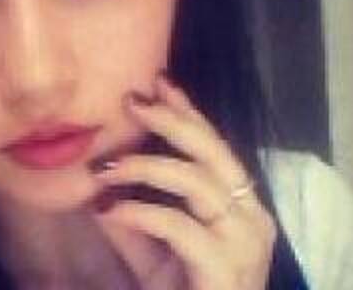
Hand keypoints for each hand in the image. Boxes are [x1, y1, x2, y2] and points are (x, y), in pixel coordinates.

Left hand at [91, 75, 275, 289]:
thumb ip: (135, 206)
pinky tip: (109, 210)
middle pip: (214, 153)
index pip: (215, 146)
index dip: (188, 111)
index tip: (159, 82)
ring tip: (104, 167)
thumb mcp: (152, 241)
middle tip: (133, 102)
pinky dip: (140, 212)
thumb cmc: (182, 288)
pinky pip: (180, 226)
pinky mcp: (226, 269)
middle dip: (173, 122)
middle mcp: (252, 218)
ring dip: (145, 167)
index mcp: (240, 205)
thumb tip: (100, 170)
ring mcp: (244, 244)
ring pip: (198, 182)